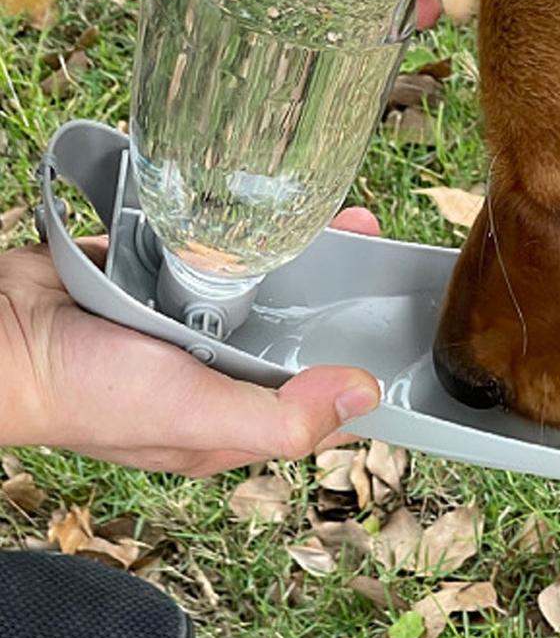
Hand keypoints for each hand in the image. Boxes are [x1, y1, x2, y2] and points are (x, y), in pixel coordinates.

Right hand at [0, 209, 381, 476]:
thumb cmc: (86, 392)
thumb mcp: (195, 417)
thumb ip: (281, 418)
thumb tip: (362, 396)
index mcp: (236, 421)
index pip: (316, 406)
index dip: (357, 374)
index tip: (395, 333)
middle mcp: (219, 377)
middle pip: (293, 342)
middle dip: (334, 302)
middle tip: (370, 252)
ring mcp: (190, 329)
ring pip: (258, 295)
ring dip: (294, 263)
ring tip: (338, 224)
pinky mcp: (161, 285)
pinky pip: (212, 262)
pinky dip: (233, 242)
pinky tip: (263, 215)